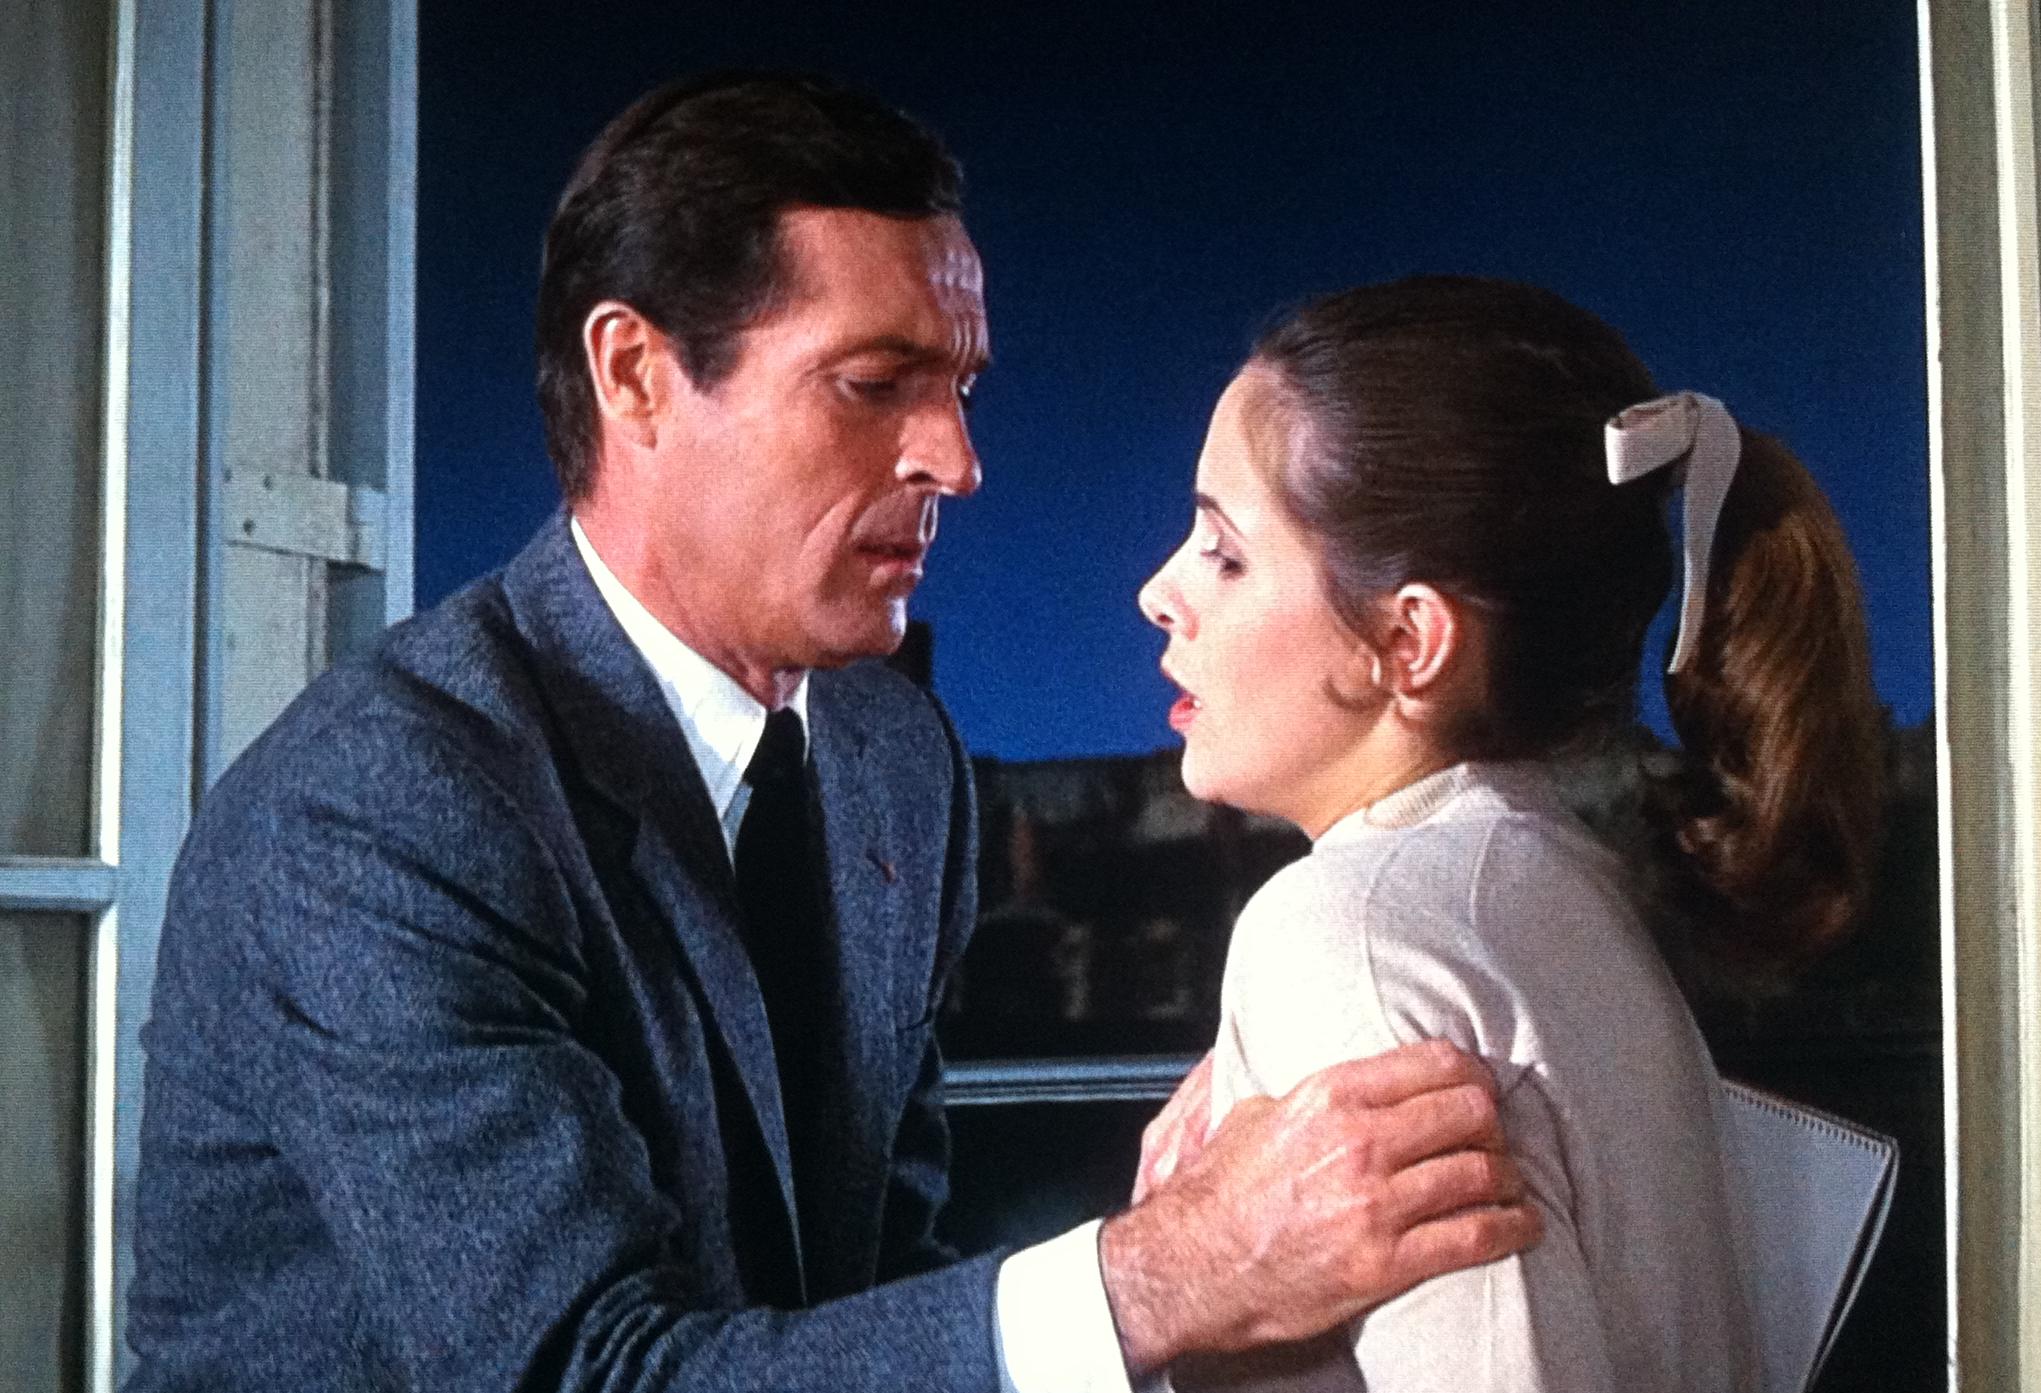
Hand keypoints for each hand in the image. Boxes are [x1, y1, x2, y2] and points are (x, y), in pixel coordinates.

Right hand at [1098, 1039, 1540, 1374]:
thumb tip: (1350, 1090)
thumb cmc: (1219, 1195)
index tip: (1481, 1086)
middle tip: (1496, 1139)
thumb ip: (1312, 1097)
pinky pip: (1475, 1236)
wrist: (1192, 1266)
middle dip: (1493, 1125)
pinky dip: (1511, 1228)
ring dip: (1506, 1179)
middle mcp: (1359, 1141)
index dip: (1472, 1073)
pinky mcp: (1385, 1262)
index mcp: (1330, 1095)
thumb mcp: (1257, 1116)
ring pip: (1480, 1172)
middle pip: (1470, 1112)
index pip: (1434, 1063)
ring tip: (1510, 1185)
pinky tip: (1520, 1225)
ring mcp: (1375, 1203)